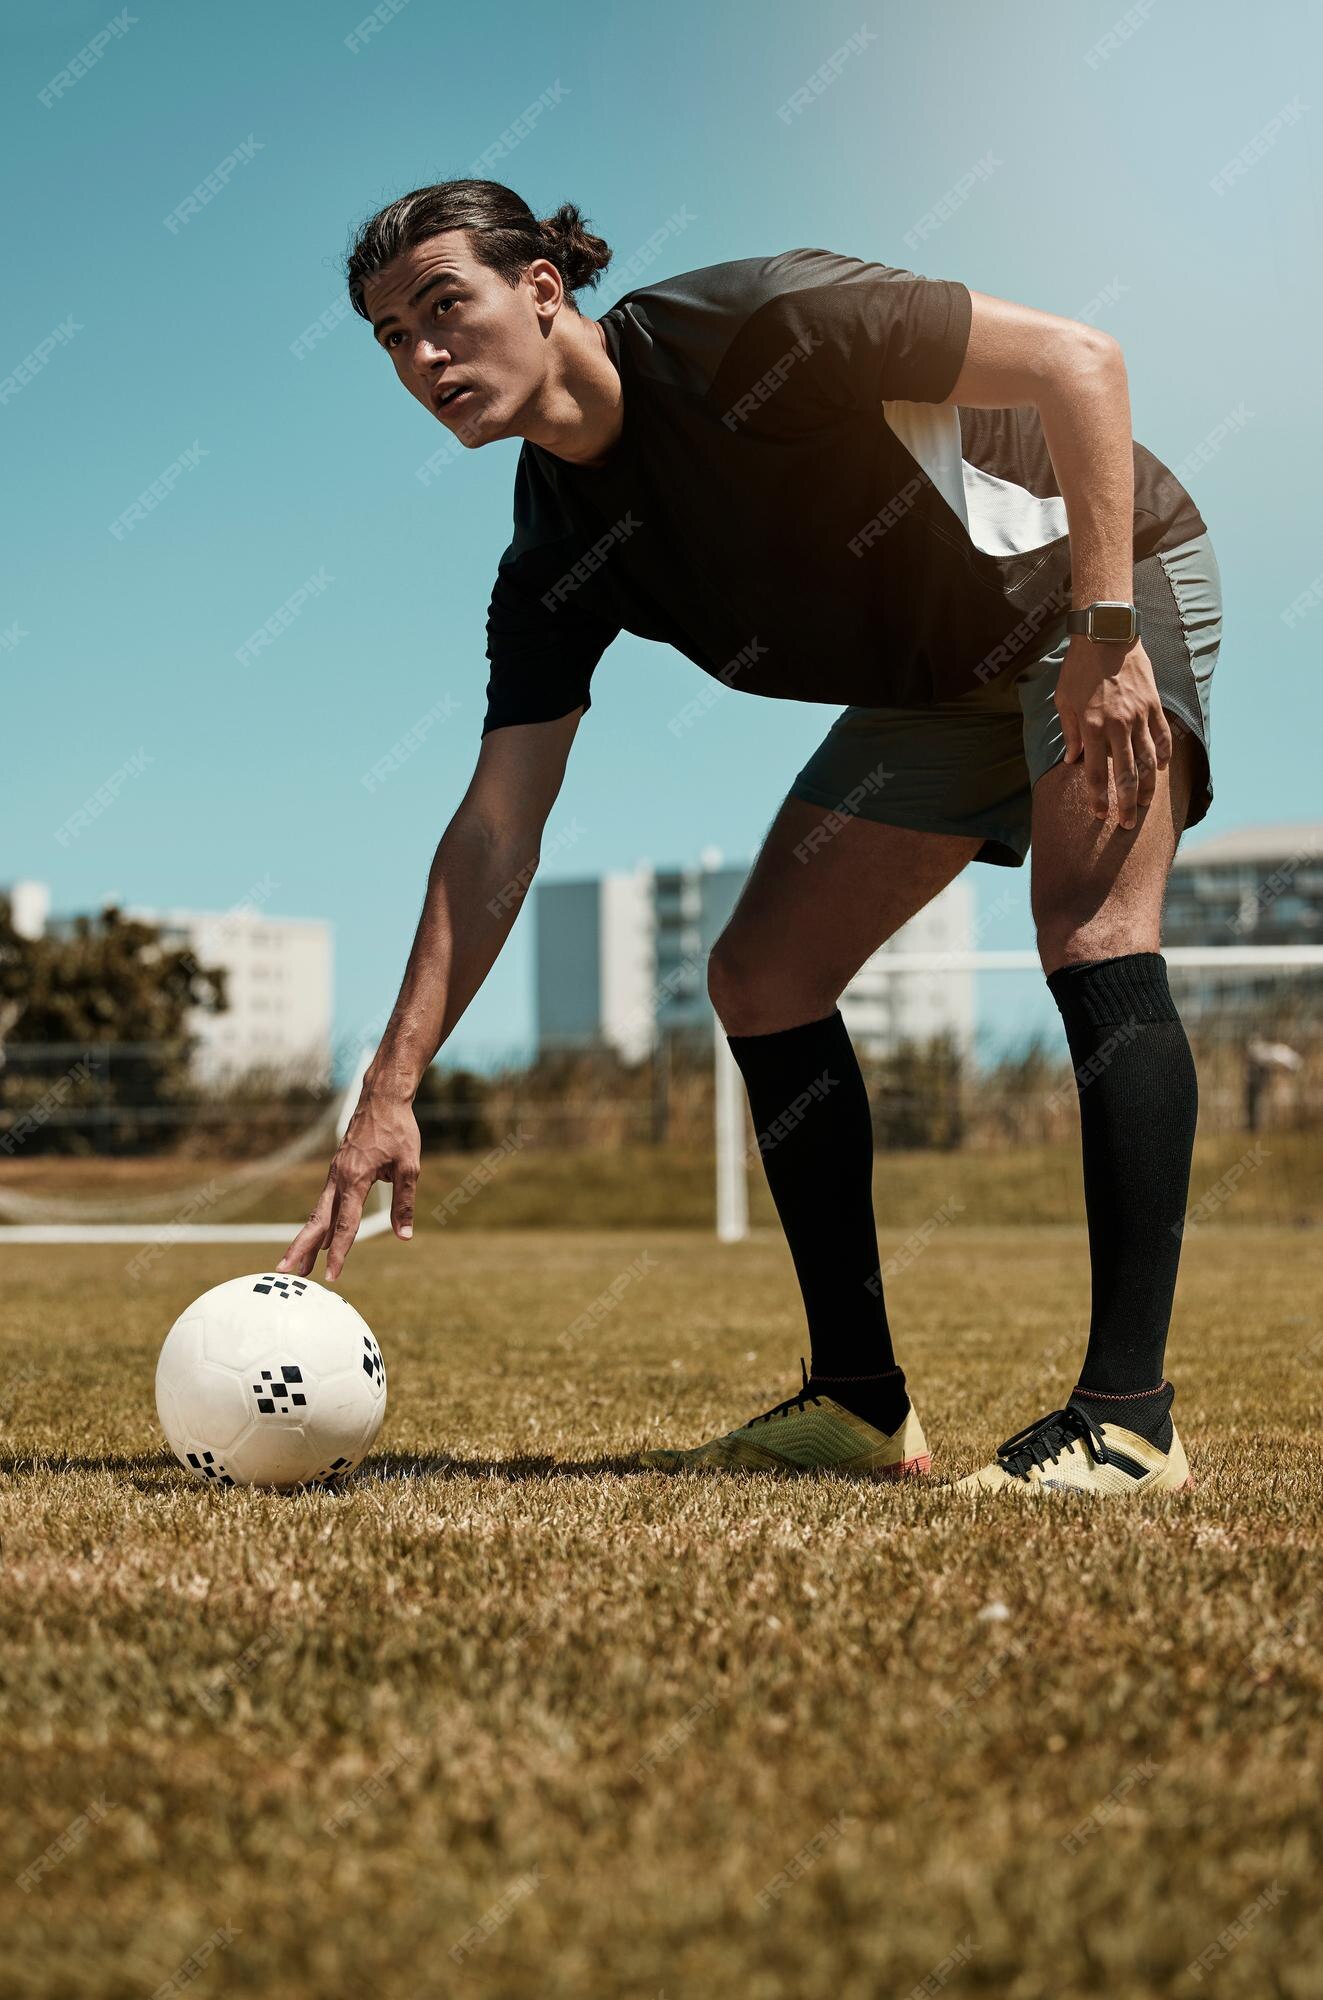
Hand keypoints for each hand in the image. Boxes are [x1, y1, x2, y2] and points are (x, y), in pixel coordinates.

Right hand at [278, 1088, 420, 1282]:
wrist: (382, 1098)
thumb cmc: (398, 1130)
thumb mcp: (409, 1167)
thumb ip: (404, 1202)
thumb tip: (404, 1236)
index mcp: (356, 1179)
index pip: (346, 1224)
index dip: (339, 1252)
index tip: (332, 1276)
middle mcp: (339, 1178)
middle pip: (318, 1221)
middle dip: (302, 1249)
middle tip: (287, 1273)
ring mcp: (336, 1174)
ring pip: (318, 1212)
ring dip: (307, 1238)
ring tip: (296, 1264)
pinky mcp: (338, 1169)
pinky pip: (326, 1201)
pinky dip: (320, 1221)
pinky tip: (319, 1235)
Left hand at [1054, 636, 1171, 829]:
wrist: (1107, 635)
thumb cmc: (1079, 668)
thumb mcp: (1064, 700)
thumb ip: (1070, 733)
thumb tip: (1072, 761)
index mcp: (1092, 726)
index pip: (1095, 773)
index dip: (1098, 798)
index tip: (1100, 815)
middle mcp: (1118, 725)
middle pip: (1126, 774)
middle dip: (1127, 803)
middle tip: (1127, 823)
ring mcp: (1139, 715)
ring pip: (1148, 760)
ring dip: (1148, 786)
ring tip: (1145, 804)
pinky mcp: (1154, 705)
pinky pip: (1163, 736)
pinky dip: (1164, 756)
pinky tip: (1161, 771)